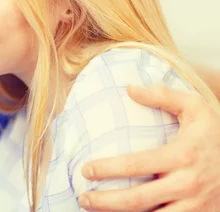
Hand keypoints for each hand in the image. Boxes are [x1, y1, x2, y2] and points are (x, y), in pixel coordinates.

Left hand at [77, 84, 219, 211]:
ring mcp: (196, 205)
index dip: (107, 169)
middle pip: (138, 199)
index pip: (136, 164)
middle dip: (106, 201)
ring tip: (95, 211)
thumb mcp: (196, 107)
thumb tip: (129, 88)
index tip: (85, 169)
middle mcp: (188, 183)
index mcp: (183, 154)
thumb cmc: (215, 132)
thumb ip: (163, 96)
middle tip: (82, 197)